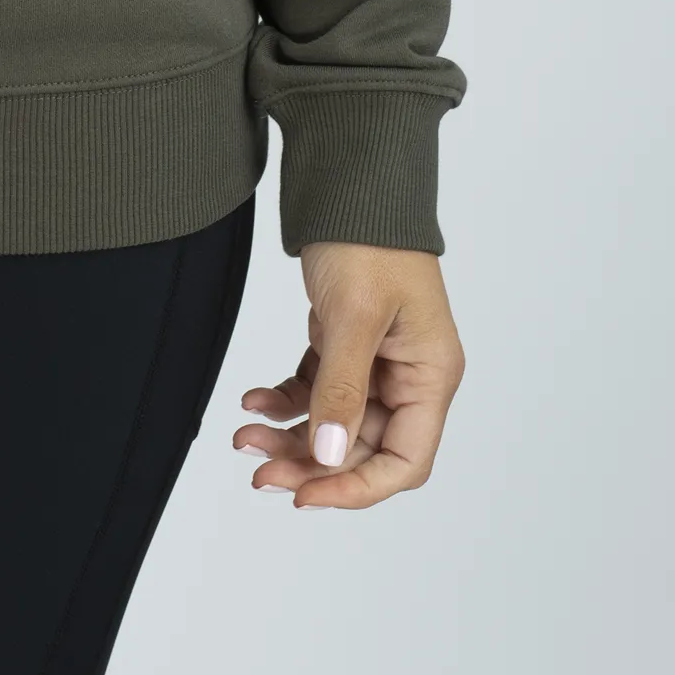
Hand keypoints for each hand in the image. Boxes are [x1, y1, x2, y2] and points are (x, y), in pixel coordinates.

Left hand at [233, 241, 463, 507]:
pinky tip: (252, 400)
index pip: (403, 461)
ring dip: (291, 436)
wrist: (350, 178)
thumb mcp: (354, 315)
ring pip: (333, 424)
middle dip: (310, 463)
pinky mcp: (345, 342)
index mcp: (430, 376)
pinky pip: (316, 389)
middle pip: (361, 448)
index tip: (306, 496)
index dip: (356, 487)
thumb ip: (342, 389)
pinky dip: (286, 399)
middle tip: (258, 471)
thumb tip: (328, 456)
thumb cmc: (369, 238)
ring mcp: (376, 361)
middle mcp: (409, 376)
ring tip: (244, 439)